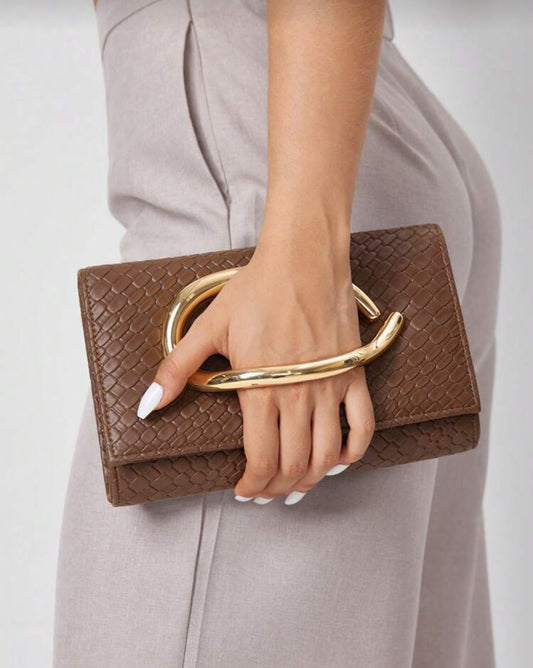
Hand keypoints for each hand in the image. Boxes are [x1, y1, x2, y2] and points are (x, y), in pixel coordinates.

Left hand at [137, 236, 374, 504]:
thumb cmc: (256, 290)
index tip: (243, 490)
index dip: (252, 484)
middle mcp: (300, 395)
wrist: (302, 259)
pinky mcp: (353, 374)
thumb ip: (177, 369)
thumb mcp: (208, 328)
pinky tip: (339, 461)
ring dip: (313, 478)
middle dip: (278, 488)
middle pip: (294, 464)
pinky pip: (363, 425)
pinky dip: (353, 452)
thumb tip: (147, 405)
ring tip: (298, 486)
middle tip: (266, 493)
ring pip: (328, 454)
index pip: (262, 459)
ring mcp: (331, 387)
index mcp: (262, 390)